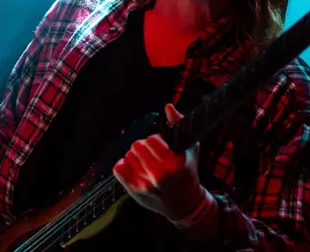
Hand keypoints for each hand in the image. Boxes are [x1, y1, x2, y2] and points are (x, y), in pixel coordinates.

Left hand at [112, 103, 205, 220]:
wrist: (184, 203)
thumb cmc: (187, 171)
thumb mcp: (190, 148)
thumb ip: (179, 124)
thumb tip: (168, 107)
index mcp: (173, 164)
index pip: (151, 140)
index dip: (156, 140)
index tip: (162, 146)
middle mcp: (158, 176)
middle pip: (137, 146)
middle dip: (144, 147)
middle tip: (153, 154)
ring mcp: (145, 185)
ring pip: (128, 156)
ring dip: (136, 156)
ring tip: (146, 162)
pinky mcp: (134, 191)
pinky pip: (118, 168)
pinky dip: (125, 165)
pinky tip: (136, 167)